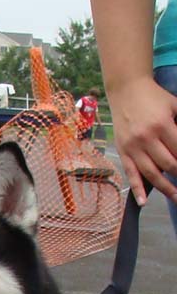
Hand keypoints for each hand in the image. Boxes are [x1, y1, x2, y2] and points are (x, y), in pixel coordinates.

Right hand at [107, 76, 176, 204]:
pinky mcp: (123, 153)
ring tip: (176, 197)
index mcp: (162, 125)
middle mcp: (146, 138)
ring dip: (165, 188)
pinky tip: (143, 202)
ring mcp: (133, 147)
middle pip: (168, 164)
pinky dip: (137, 189)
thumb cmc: (154, 98)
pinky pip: (131, 174)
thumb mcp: (175, 105)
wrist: (126, 91)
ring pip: (151, 173)